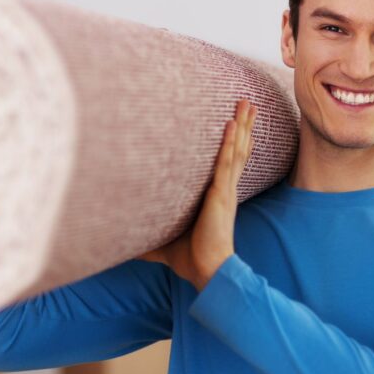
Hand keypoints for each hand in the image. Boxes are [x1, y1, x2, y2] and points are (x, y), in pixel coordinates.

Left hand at [137, 98, 256, 291]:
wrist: (207, 272)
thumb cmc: (190, 258)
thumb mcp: (166, 242)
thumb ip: (150, 239)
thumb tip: (125, 244)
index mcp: (218, 197)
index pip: (231, 163)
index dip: (238, 143)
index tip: (239, 123)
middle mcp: (225, 189)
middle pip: (238, 149)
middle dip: (244, 125)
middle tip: (249, 102)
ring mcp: (224, 191)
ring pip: (236, 151)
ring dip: (241, 126)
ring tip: (247, 103)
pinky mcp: (220, 196)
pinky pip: (226, 164)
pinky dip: (229, 144)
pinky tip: (231, 125)